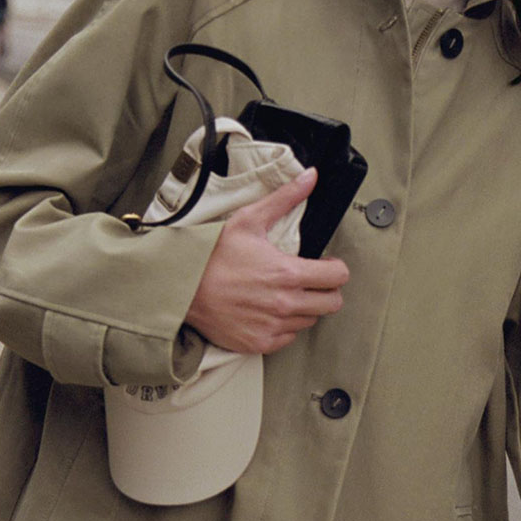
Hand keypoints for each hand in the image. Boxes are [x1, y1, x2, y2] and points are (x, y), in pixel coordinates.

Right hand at [184, 167, 349, 353]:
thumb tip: (311, 177)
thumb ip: (285, 198)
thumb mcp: (248, 220)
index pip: (338, 277)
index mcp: (288, 272)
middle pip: (332, 304)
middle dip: (327, 290)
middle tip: (312, 282)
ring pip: (310, 321)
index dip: (335, 268)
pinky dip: (284, 326)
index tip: (323, 265)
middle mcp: (285, 303)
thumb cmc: (213, 254)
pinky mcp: (259, 343)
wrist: (182, 288)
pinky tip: (270, 311)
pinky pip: (288, 338)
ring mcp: (273, 326)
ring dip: (305, 308)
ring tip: (286, 294)